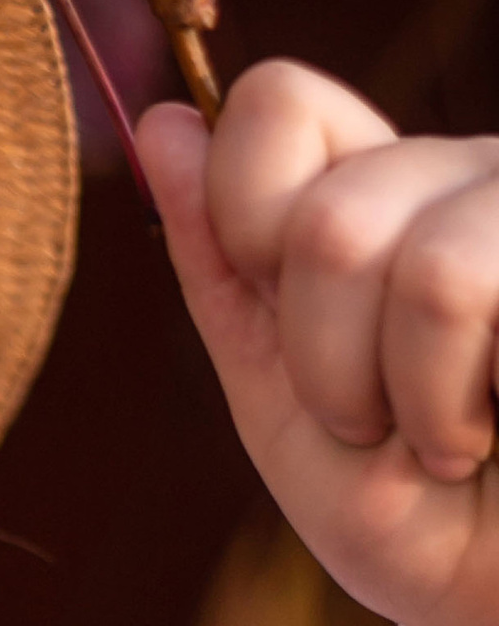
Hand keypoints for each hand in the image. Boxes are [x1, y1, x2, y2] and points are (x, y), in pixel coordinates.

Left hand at [138, 60, 498, 625]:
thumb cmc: (414, 520)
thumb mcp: (282, 399)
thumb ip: (222, 266)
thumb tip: (160, 121)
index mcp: (380, 191)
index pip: (279, 105)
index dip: (249, 221)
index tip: (286, 328)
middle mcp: (466, 175)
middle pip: (328, 215)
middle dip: (323, 362)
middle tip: (374, 424)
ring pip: (415, 261)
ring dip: (405, 395)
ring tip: (447, 443)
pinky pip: (462, 286)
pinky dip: (454, 402)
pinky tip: (493, 432)